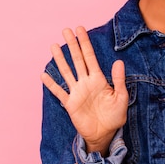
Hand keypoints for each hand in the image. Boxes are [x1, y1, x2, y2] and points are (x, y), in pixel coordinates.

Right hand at [41, 26, 128, 155]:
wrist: (105, 134)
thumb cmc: (115, 116)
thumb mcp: (121, 97)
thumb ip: (119, 80)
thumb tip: (118, 62)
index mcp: (98, 79)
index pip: (90, 57)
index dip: (85, 43)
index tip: (80, 29)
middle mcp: (86, 82)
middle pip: (77, 60)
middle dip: (72, 45)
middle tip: (66, 30)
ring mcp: (77, 92)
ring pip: (66, 72)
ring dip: (60, 59)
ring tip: (54, 46)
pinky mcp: (70, 104)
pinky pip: (59, 92)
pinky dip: (51, 84)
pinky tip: (43, 75)